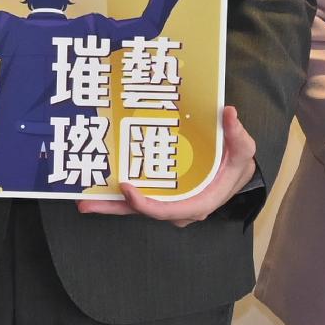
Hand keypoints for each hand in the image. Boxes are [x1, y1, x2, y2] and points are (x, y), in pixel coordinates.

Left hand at [87, 102, 255, 221]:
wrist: (234, 171)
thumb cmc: (236, 162)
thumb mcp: (243, 148)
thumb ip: (237, 133)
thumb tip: (229, 112)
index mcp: (198, 203)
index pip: (168, 211)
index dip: (146, 204)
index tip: (126, 188)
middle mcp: (179, 209)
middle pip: (142, 212)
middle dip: (114, 209)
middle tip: (85, 205)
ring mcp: (167, 204)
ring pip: (135, 208)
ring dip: (109, 204)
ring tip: (82, 199)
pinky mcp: (159, 195)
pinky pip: (136, 198)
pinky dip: (116, 195)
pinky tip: (95, 185)